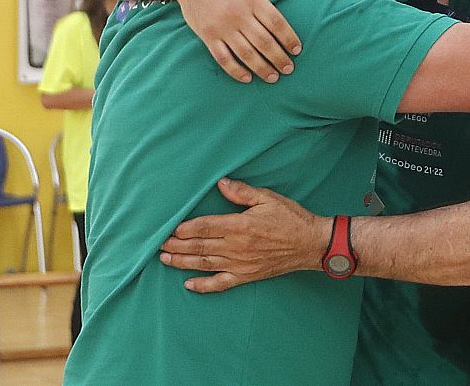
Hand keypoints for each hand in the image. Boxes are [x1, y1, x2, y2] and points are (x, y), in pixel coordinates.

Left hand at [159, 178, 329, 292]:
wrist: (310, 244)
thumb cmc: (291, 218)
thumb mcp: (268, 198)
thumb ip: (242, 192)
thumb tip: (221, 183)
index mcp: (240, 225)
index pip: (204, 226)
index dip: (185, 228)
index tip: (170, 228)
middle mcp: (236, 246)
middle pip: (199, 246)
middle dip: (176, 245)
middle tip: (158, 243)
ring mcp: (240, 263)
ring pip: (204, 263)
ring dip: (182, 262)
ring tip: (165, 258)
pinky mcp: (246, 276)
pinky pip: (220, 283)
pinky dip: (203, 285)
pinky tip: (189, 284)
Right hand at [173, 0, 301, 83]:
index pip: (276, 23)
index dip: (289, 38)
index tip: (297, 50)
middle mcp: (238, 14)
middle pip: (264, 42)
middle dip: (279, 58)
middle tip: (289, 69)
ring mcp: (222, 27)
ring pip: (246, 53)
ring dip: (262, 68)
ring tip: (273, 77)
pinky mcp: (208, 35)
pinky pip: (223, 58)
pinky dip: (236, 70)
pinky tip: (247, 78)